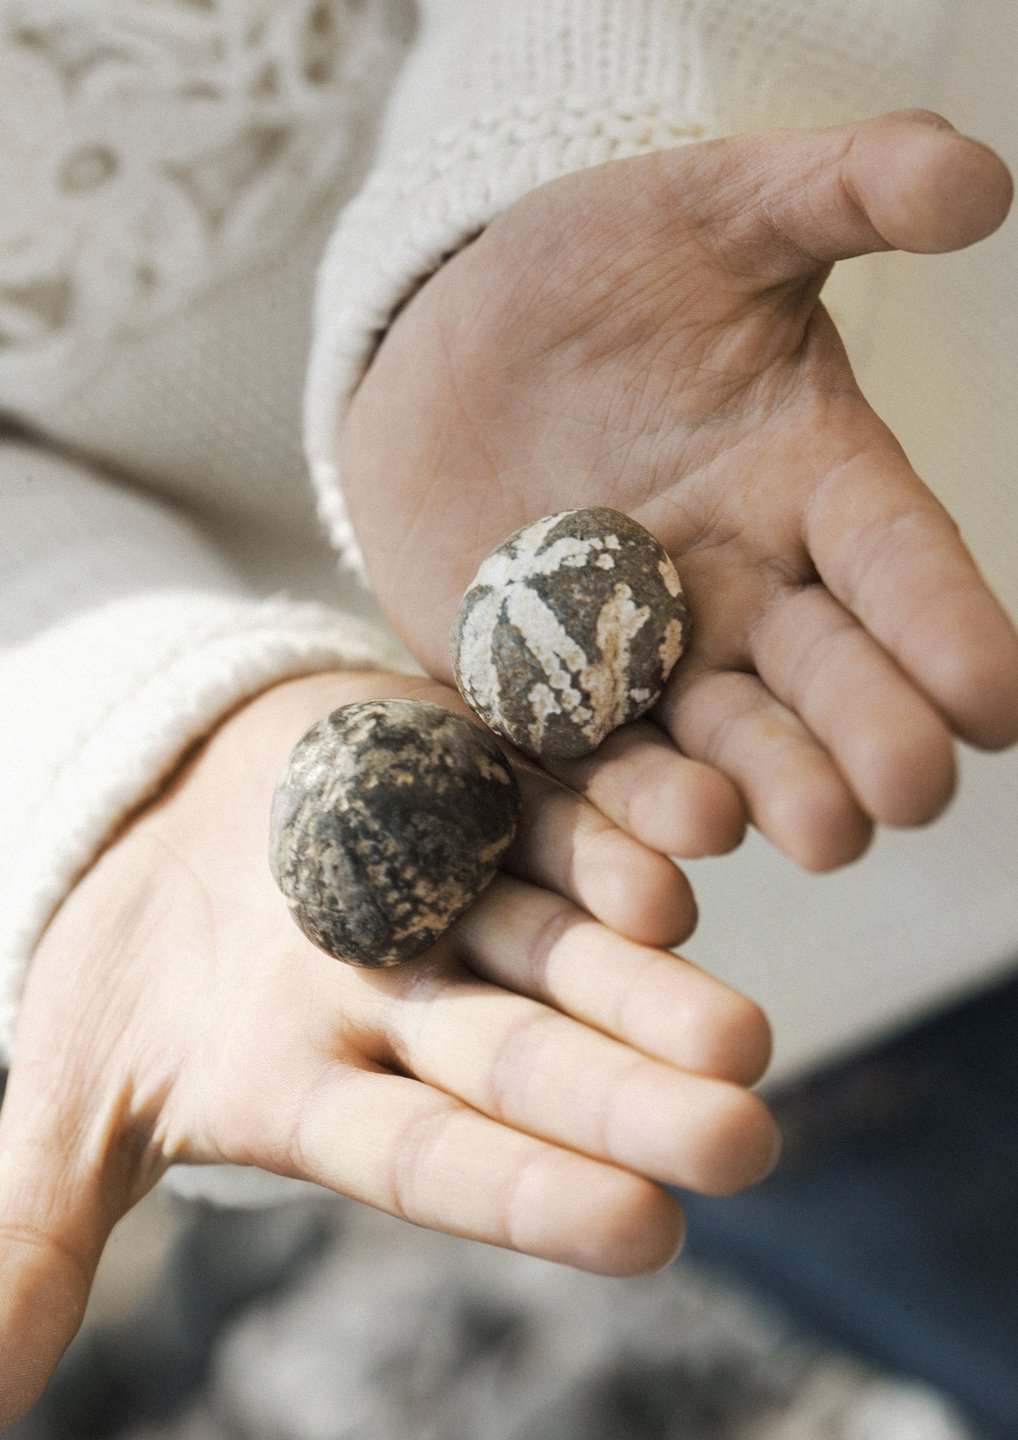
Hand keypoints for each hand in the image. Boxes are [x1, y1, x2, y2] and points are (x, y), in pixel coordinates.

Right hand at [0, 670, 775, 1425]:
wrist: (165, 795)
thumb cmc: (129, 957)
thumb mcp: (77, 1088)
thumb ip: (39, 1231)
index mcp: (329, 1084)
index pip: (436, 1155)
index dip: (529, 1189)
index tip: (644, 1232)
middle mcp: (416, 997)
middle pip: (527, 1049)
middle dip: (628, 1093)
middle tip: (742, 1134)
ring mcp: (456, 887)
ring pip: (563, 931)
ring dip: (647, 964)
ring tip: (735, 1018)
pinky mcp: (474, 782)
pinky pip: (555, 795)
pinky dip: (621, 810)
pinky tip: (696, 832)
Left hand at [340, 110, 1017, 871]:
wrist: (455, 338)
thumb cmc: (600, 268)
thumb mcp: (720, 210)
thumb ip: (845, 193)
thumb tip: (985, 180)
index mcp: (813, 485)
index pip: (899, 560)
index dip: (948, 626)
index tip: (994, 701)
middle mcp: (748, 590)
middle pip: (820, 678)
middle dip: (861, 738)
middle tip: (896, 798)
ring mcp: (647, 654)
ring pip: (715, 742)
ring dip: (748, 791)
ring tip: (772, 830)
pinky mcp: (547, 694)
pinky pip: (585, 763)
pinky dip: (613, 813)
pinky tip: (645, 855)